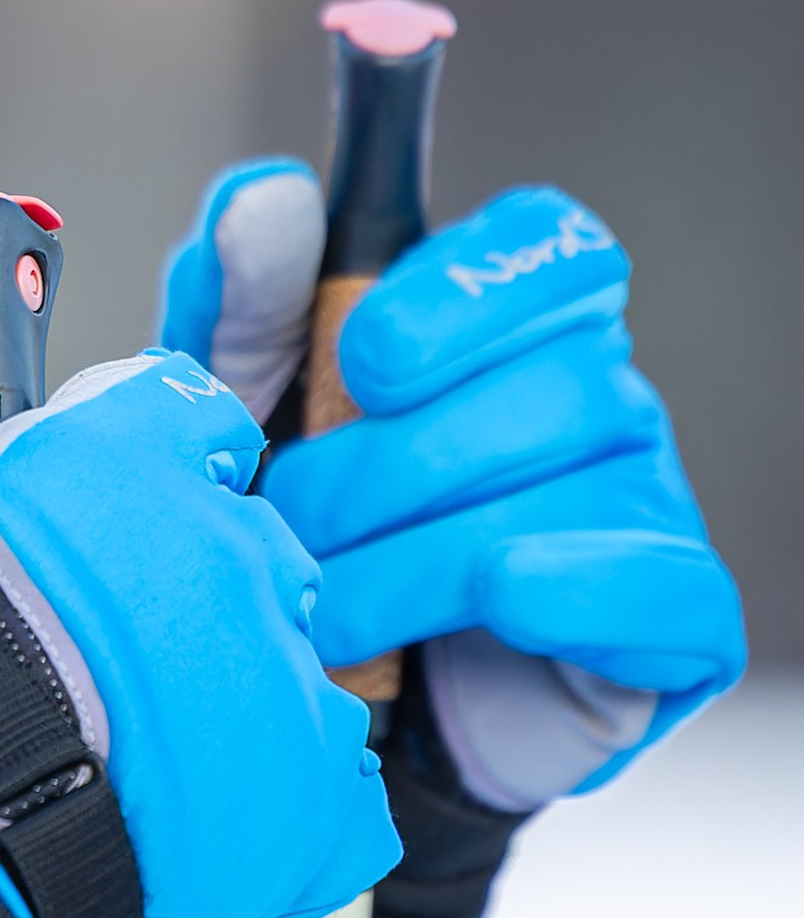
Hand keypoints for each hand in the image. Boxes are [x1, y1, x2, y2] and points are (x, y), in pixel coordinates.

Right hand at [0, 360, 397, 917]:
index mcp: (121, 456)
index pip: (181, 410)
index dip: (143, 460)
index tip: (110, 505)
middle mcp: (225, 545)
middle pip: (239, 544)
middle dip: (180, 590)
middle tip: (95, 658)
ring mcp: (285, 674)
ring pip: (284, 665)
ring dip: (224, 699)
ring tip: (131, 762)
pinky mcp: (316, 803)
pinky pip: (333, 794)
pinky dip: (277, 813)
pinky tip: (189, 831)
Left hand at [160, 165, 745, 917]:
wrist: (332, 722)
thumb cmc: (302, 538)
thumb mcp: (237, 415)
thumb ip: (241, 300)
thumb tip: (267, 194)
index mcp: (516, 326)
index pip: (554, 244)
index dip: (469, 288)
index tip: (363, 357)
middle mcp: (602, 400)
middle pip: (560, 373)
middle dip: (400, 457)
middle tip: (298, 518)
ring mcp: (650, 506)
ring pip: (580, 486)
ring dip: (427, 551)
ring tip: (330, 604)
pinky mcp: (679, 622)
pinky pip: (659, 582)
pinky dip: (560, 592)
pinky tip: (483, 614)